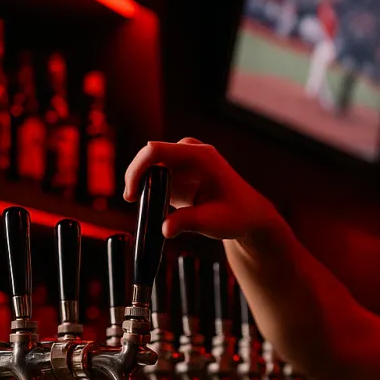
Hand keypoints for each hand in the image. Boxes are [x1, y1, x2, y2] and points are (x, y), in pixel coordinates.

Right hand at [123, 138, 288, 244]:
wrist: (247, 215)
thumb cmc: (237, 214)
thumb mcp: (214, 222)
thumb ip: (189, 222)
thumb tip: (165, 229)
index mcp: (200, 156)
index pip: (157, 150)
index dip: (138, 168)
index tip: (131, 192)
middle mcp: (189, 153)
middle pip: (149, 155)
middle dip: (136, 177)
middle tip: (132, 201)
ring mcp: (183, 161)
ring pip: (149, 166)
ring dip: (141, 184)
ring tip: (144, 206)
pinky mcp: (178, 174)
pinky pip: (154, 176)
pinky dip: (147, 189)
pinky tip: (150, 205)